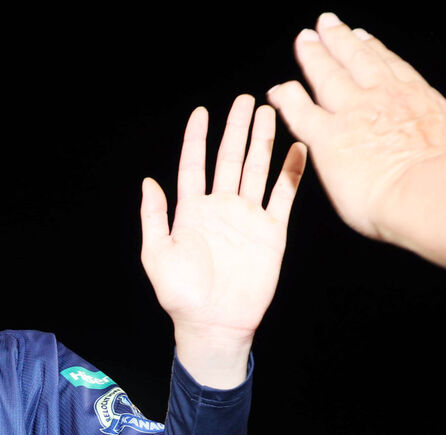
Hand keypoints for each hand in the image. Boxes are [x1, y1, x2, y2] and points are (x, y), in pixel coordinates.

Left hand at [140, 95, 306, 388]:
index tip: (202, 112)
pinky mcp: (272, 232)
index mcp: (192, 211)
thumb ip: (154, 216)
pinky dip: (291, 173)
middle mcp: (221, 208)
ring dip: (263, 143)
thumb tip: (149, 181)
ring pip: (257, 170)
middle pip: (230, 159)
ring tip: (269, 112)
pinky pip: (283, 196)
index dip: (197, 139)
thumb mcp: (156, 254)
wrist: (214, 323)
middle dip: (237, 129)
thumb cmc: (180, 295)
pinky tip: (297, 149)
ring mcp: (248, 218)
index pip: (194, 165)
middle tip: (246, 100)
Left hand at [267, 13, 445, 242]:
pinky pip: (300, 112)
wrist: (434, 196)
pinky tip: (278, 90)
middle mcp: (384, 99)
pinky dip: (287, 99)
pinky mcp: (328, 137)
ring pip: (327, 76)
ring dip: (312, 57)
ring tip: (303, 42)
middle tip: (326, 25)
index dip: (375, 52)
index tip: (364, 38)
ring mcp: (354, 114)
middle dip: (340, 41)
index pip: (392, 68)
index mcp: (419, 100)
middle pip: (357, 60)